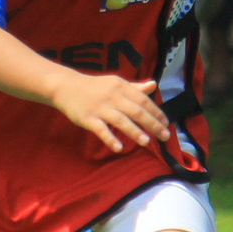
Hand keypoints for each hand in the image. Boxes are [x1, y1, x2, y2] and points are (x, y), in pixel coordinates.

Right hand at [50, 73, 170, 153]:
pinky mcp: (88, 118)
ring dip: (135, 131)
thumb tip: (153, 85)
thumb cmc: (94, 87)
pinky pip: (101, 130)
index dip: (156, 112)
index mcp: (121, 86)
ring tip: (146, 141)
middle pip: (137, 111)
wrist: (66, 86)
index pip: (143, 101)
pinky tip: (119, 147)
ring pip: (121, 121)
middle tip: (165, 136)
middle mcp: (113, 96)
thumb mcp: (115, 83)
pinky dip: (110, 138)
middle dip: (153, 124)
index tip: (166, 123)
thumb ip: (135, 87)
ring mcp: (100, 108)